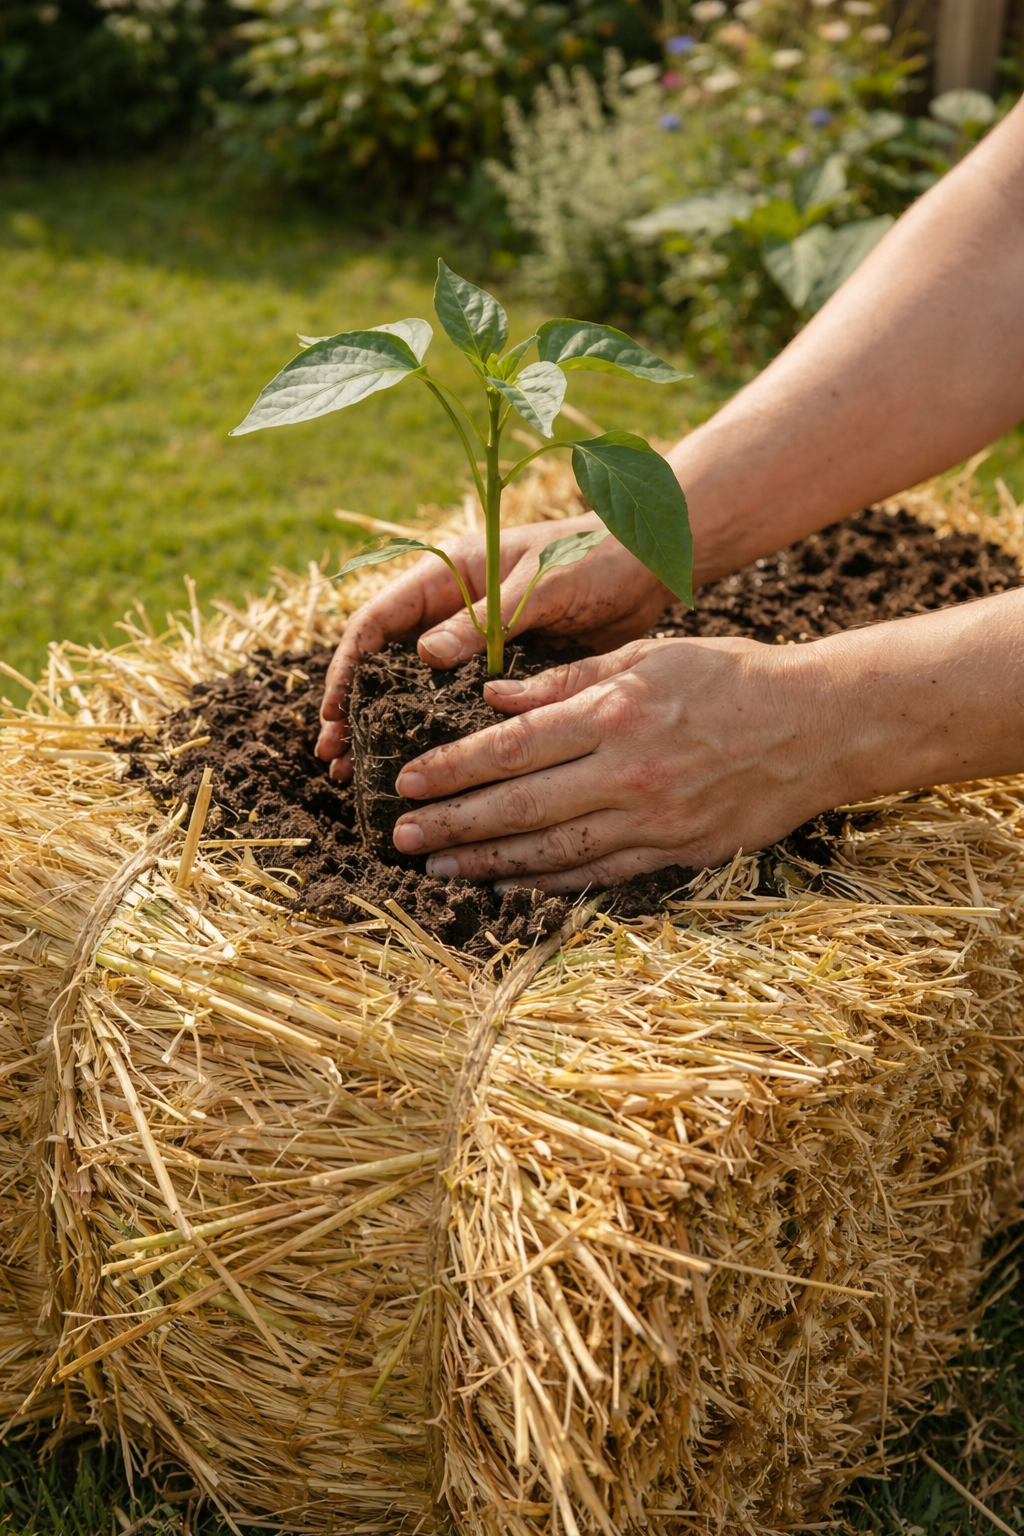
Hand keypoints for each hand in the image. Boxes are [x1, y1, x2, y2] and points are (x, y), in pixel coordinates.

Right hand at [316, 515, 671, 776]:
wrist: (650, 565)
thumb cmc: (597, 557)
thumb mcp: (540, 584)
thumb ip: (487, 619)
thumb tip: (425, 657)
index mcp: (449, 574)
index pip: (378, 621)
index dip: (349, 667)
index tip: (332, 712)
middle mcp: (453, 609)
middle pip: (386, 662)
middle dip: (356, 709)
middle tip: (335, 758)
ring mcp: (476, 642)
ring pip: (417, 690)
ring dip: (389, 729)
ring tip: (360, 775)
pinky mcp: (505, 670)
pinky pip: (460, 706)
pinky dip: (440, 736)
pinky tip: (429, 774)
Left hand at [389, 637, 843, 891]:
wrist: (818, 725)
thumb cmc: (731, 676)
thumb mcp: (648, 654)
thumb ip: (565, 681)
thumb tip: (491, 699)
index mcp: (615, 713)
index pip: (511, 748)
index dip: (452, 769)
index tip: (407, 782)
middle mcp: (629, 771)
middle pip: (520, 806)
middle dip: (453, 824)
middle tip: (402, 837)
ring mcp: (655, 819)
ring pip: (553, 850)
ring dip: (489, 862)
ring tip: (440, 869)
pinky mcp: (678, 852)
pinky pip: (600, 874)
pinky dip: (550, 882)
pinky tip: (510, 884)